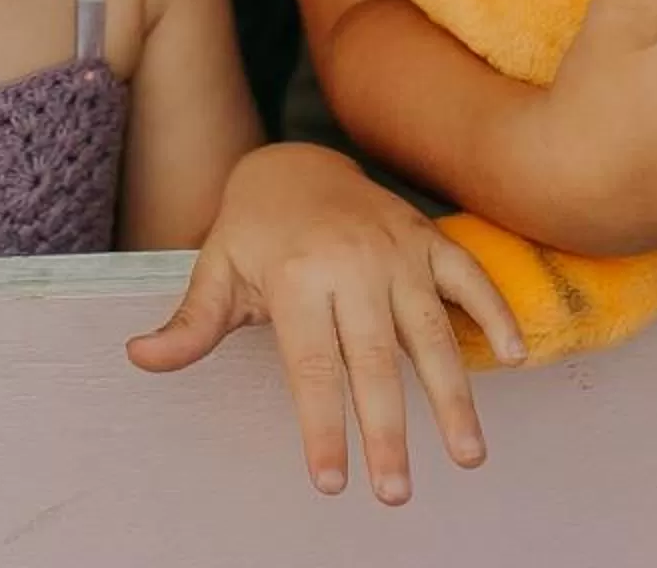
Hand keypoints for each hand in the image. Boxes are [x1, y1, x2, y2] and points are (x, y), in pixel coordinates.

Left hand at [127, 143, 522, 504]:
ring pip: (430, 330)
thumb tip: (140, 357)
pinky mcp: (430, 239)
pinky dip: (494, 313)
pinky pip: (470, 277)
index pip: (311, 368)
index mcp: (295, 278)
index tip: (331, 483)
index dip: (322, 428)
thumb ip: (191, 323)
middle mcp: (350, 264)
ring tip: (468, 455)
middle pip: (374, 360)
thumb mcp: (216, 270)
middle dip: (387, 431)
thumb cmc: (253, 232)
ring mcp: (396, 250)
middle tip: (395, 494)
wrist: (296, 162)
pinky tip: (517, 357)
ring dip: (453, 395)